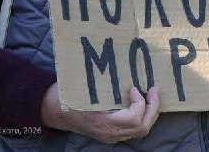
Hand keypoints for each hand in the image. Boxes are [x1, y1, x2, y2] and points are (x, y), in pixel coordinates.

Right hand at [41, 83, 159, 142]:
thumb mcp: (85, 90)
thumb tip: (126, 72)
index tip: (135, 88)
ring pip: (141, 130)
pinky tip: (142, 101)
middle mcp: (109, 133)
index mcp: (103, 123)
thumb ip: (105, 87)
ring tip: (151, 94)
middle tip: (154, 90)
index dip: (141, 103)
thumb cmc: (69, 97)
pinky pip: (134, 129)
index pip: (134, 120)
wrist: (54, 112)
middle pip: (142, 128)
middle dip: (153, 108)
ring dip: (150, 112)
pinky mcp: (112, 134)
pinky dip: (142, 114)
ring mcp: (111, 136)